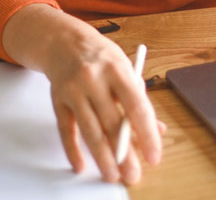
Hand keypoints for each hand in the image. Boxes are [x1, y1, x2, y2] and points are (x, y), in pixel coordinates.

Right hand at [2, 5, 162, 183]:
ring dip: (102, 156)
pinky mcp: (58, 99)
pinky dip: (72, 149)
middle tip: (133, 175)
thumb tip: (157, 130)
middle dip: (124, 153)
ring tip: (112, 175)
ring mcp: (74, 89)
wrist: (64, 41)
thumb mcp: (125, 69)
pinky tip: (80, 165)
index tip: (154, 155)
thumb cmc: (102, 58)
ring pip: (90, 129)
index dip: (147, 133)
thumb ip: (139, 99)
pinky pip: (66, 129)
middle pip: (112, 122)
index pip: (137, 106)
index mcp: (118, 69)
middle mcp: (95, 78)